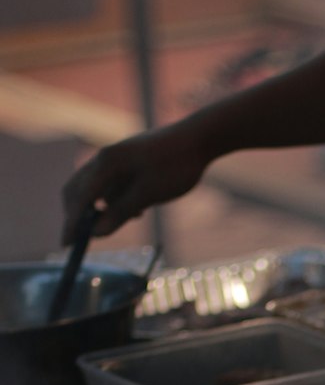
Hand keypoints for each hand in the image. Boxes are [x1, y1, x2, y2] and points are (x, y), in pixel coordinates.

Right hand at [61, 123, 209, 242]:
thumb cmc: (175, 165)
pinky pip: (111, 184)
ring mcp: (115, 159)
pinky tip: (139, 210)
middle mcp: (105, 158)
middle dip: (77, 215)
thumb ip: (120, 212)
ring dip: (100, 208)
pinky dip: (115, 200)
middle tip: (82, 239)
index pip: (80, 198)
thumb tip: (96, 233)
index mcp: (106, 163)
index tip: (66, 245)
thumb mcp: (148, 194)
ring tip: (125, 220)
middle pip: (77, 190)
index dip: (72, 223)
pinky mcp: (127, 162)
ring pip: (95, 188)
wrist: (198, 138)